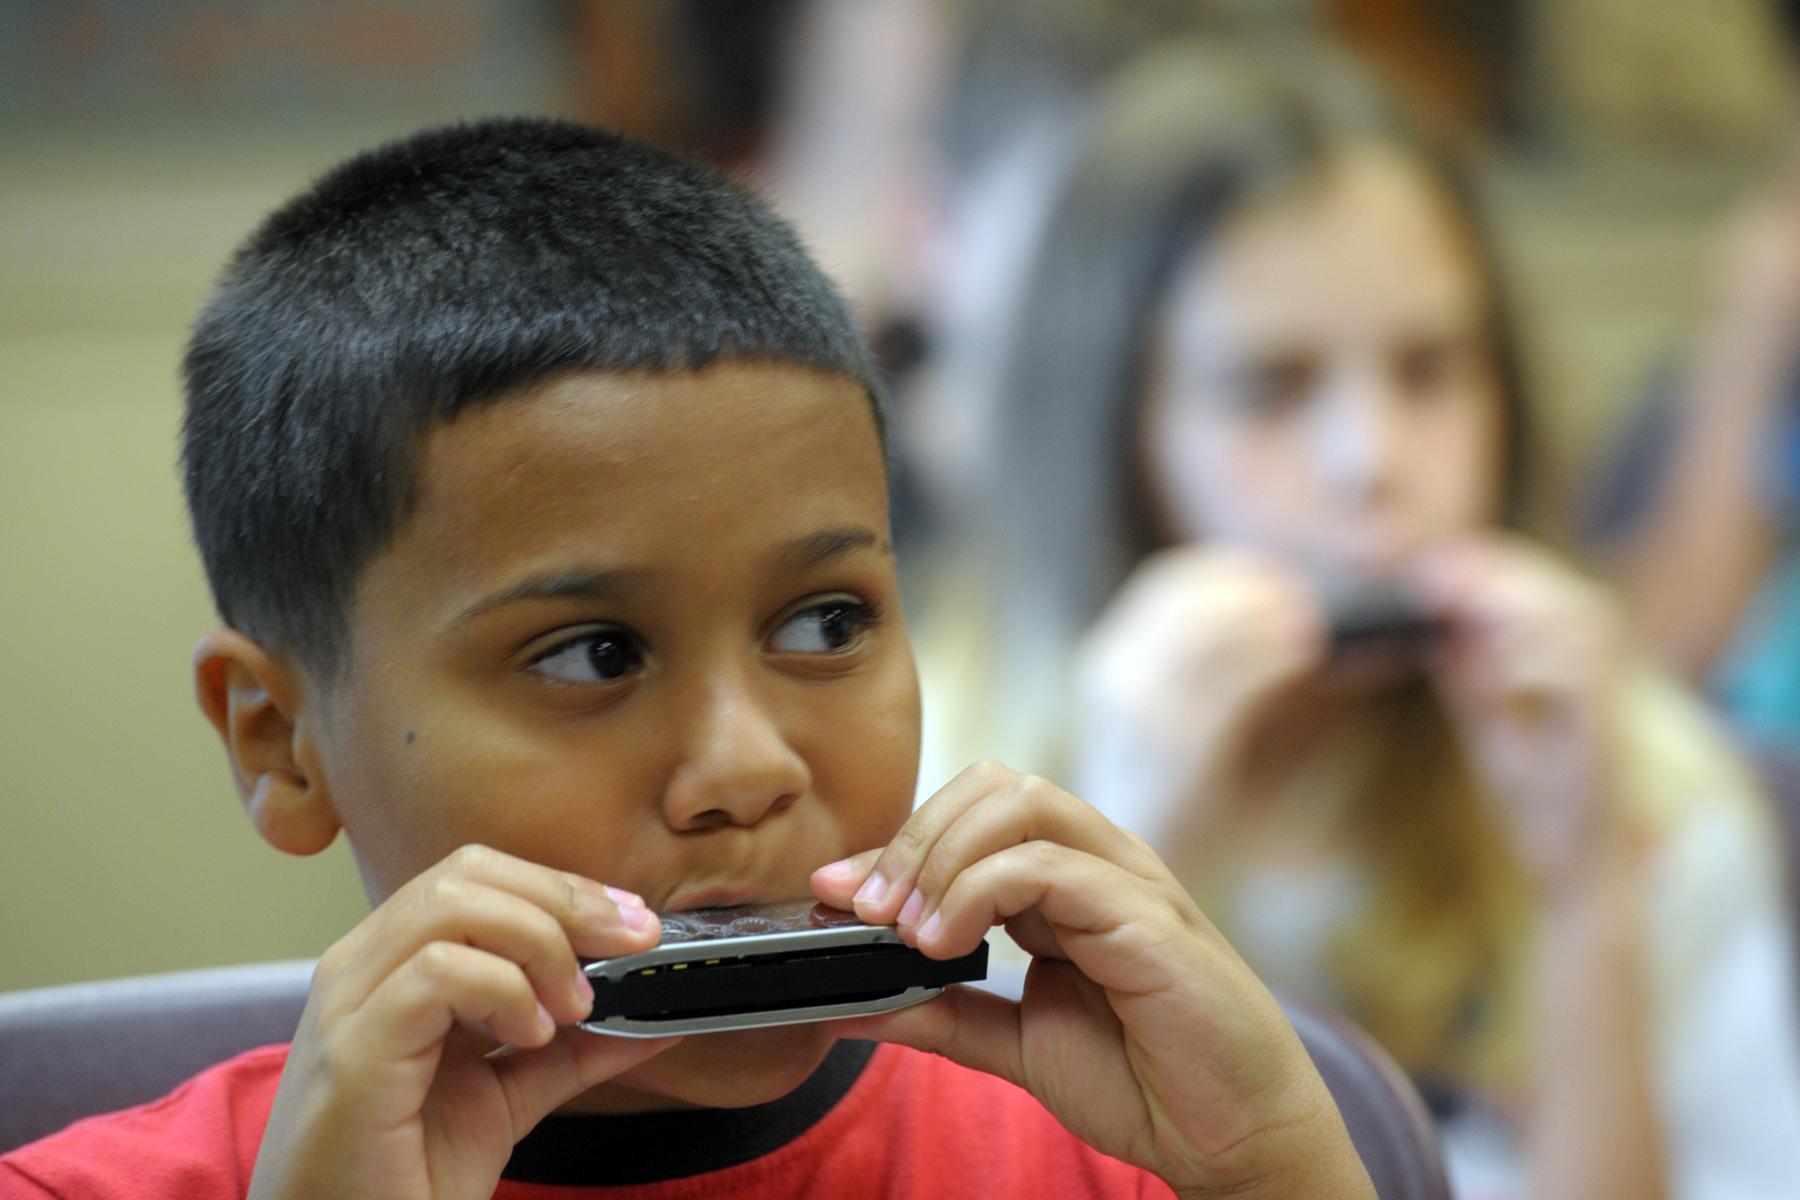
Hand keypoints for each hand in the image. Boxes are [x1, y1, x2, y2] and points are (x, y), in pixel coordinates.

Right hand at [248, 845, 681, 1199]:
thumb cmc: (406, 1178)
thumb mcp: (507, 1096)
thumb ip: (573, 1051)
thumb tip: (652, 1017)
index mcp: (391, 965)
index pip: (477, 874)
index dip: (563, 886)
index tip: (634, 923)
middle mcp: (360, 969)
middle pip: (468, 872)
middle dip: (565, 898)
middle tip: (628, 946)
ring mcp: (348, 1005)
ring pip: (451, 905)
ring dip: (539, 944)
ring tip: (570, 1009)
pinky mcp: (354, 1052)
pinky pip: (436, 973)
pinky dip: (502, 990)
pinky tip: (529, 1037)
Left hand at [812, 764, 1372, 1198]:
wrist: (1231, 1136)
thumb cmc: (1145, 1079)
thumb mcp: (1014, 1043)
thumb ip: (940, 1015)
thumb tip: (844, 1006)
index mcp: (1067, 879)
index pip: (972, 814)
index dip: (897, 843)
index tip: (833, 894)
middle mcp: (1097, 861)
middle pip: (994, 783)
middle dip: (913, 836)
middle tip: (865, 912)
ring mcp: (1126, 879)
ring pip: (1020, 802)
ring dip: (940, 856)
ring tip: (904, 931)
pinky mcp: (1146, 915)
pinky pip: (1048, 865)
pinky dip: (977, 893)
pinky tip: (944, 945)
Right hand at [1072, 546, 1326, 847]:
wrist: (1131, 898)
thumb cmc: (1176, 813)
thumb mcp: (1180, 728)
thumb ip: (1216, 673)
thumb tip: (1296, 618)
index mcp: (1113, 665)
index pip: (1168, 584)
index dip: (1228, 571)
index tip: (1280, 575)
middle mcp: (1114, 678)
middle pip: (1187, 601)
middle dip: (1250, 590)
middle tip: (1303, 597)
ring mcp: (1138, 713)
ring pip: (1205, 634)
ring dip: (1262, 618)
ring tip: (1310, 624)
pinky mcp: (1173, 750)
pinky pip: (1226, 684)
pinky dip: (1269, 658)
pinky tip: (1305, 655)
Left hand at [1412, 536, 1632, 896]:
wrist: (1577, 859)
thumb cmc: (1537, 788)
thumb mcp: (1488, 716)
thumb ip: (1467, 668)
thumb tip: (1432, 619)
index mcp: (1568, 654)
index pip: (1534, 584)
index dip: (1483, 567)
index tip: (1425, 566)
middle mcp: (1595, 663)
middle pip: (1553, 587)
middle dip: (1491, 574)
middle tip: (1428, 576)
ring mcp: (1606, 694)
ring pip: (1573, 618)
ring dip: (1512, 607)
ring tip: (1453, 608)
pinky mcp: (1606, 728)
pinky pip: (1579, 676)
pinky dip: (1530, 666)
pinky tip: (1489, 672)